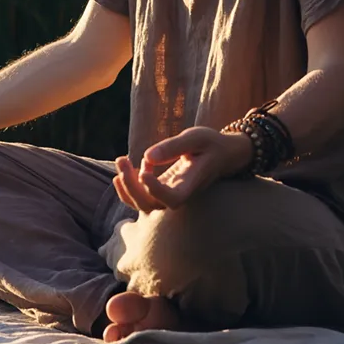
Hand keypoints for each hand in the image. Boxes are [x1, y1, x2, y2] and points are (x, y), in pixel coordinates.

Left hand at [112, 126, 252, 211]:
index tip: (144, 171)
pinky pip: (142, 198)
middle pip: (152, 205)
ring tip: (121, 161)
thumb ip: (173, 147)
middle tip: (122, 160)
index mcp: (192, 183)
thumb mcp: (196, 137)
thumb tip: (147, 157)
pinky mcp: (163, 190)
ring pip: (144, 205)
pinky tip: (123, 169)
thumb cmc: (211, 144)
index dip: (156, 190)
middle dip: (132, 186)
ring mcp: (170, 195)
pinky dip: (128, 188)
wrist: (222, 154)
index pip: (173, 199)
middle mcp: (180, 194)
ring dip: (127, 187)